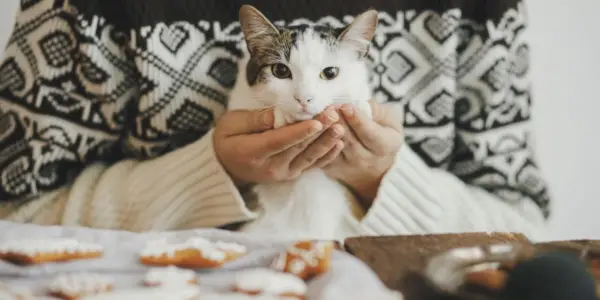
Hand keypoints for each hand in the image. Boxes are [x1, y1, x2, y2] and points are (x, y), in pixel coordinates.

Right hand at [214, 107, 344, 187]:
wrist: (225, 166)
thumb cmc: (227, 139)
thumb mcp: (231, 124)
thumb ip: (255, 120)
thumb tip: (277, 114)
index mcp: (252, 153)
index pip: (280, 141)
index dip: (300, 132)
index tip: (317, 121)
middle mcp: (270, 167)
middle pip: (298, 147)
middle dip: (319, 130)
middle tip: (334, 114)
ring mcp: (282, 173)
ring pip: (309, 157)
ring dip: (327, 142)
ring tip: (340, 127)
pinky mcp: (291, 174)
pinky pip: (312, 165)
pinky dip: (327, 155)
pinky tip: (340, 143)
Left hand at [324, 101, 403, 206]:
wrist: (374, 166)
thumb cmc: (382, 135)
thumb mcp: (389, 121)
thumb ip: (378, 111)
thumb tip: (362, 104)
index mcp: (385, 146)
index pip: (371, 134)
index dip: (358, 120)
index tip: (347, 106)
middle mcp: (367, 160)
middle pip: (350, 142)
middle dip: (338, 122)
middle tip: (329, 106)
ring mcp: (347, 167)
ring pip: (333, 148)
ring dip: (325, 131)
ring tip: (320, 114)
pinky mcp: (331, 169)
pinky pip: (322, 155)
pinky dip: (315, 141)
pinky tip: (311, 126)